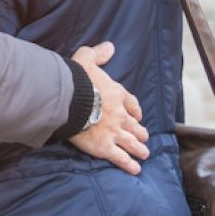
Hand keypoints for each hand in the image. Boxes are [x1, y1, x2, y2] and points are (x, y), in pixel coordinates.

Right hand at [68, 42, 148, 174]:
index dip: (135, 110)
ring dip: (139, 148)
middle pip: (134, 126)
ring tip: (144, 153)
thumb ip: (99, 54)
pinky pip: (121, 158)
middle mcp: (119, 115)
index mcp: (117, 95)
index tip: (138, 115)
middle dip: (140, 132)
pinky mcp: (104, 147)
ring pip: (131, 143)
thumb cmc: (77, 78)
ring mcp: (114, 132)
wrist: (70, 99)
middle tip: (144, 137)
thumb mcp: (87, 58)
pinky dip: (129, 165)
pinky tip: (135, 169)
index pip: (131, 104)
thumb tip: (110, 46)